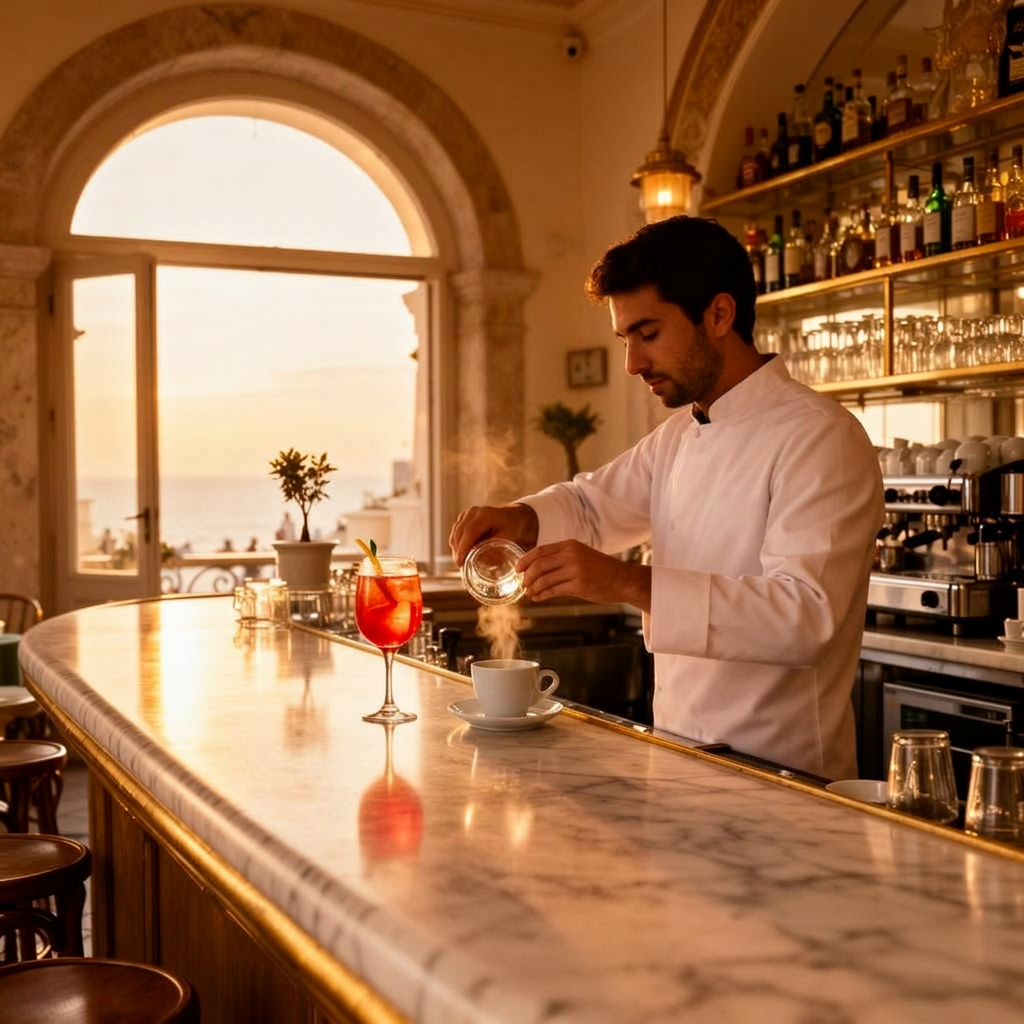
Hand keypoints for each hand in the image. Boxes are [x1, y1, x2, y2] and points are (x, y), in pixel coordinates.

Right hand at [448, 503, 538, 566]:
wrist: (515, 514)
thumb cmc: (514, 525)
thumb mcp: (509, 537)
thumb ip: (496, 549)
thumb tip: (483, 562)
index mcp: (485, 515)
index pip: (469, 532)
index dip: (463, 548)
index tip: (460, 561)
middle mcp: (473, 512)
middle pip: (459, 533)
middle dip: (458, 550)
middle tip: (460, 565)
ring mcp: (468, 514)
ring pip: (456, 533)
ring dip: (456, 547)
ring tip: (461, 561)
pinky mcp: (465, 518)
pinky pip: (457, 532)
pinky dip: (457, 543)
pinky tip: (462, 553)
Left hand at [518, 540, 651, 610]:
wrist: (624, 580)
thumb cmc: (602, 570)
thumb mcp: (581, 556)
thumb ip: (562, 558)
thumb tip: (538, 568)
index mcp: (570, 545)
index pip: (540, 550)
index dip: (525, 560)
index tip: (517, 569)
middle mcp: (571, 554)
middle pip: (538, 564)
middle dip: (527, 576)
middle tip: (523, 584)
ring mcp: (575, 569)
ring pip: (543, 578)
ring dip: (533, 588)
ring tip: (530, 593)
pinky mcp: (579, 585)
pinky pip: (553, 590)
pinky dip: (542, 595)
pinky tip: (539, 598)